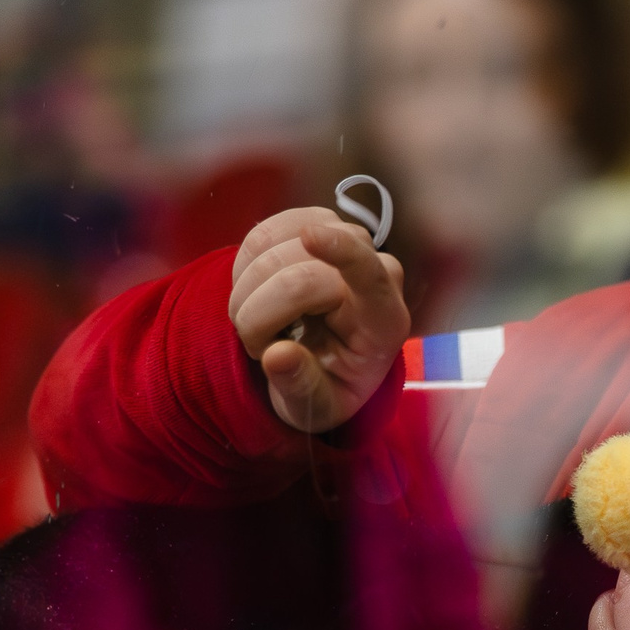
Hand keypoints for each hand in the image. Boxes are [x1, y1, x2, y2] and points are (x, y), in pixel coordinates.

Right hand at [227, 207, 409, 433]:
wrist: (325, 362)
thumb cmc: (327, 386)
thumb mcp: (318, 406)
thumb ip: (301, 386)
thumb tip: (277, 356)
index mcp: (385, 322)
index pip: (370, 277)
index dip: (342, 252)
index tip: (310, 236)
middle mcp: (375, 272)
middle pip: (298, 275)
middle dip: (259, 313)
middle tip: (258, 347)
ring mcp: (345, 240)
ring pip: (273, 247)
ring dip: (247, 290)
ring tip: (261, 323)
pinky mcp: (315, 223)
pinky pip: (263, 233)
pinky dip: (244, 265)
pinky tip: (256, 291)